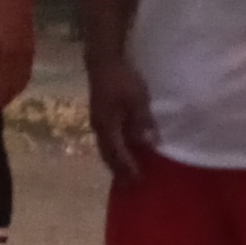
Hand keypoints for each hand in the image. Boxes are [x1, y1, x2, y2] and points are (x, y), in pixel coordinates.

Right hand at [88, 55, 157, 182]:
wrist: (103, 61)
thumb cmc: (122, 79)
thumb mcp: (137, 100)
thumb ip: (142, 122)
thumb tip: (148, 144)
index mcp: (108, 127)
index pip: (118, 154)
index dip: (128, 168)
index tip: (139, 180)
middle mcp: (99, 128)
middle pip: (107, 155)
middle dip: (119, 170)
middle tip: (130, 183)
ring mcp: (97, 121)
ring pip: (105, 148)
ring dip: (114, 161)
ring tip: (124, 171)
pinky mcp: (99, 115)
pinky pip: (105, 139)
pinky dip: (113, 150)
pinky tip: (121, 149)